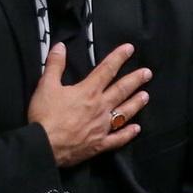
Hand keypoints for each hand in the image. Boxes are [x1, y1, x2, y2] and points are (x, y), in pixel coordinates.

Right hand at [27, 42, 148, 167]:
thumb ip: (54, 65)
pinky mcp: (100, 144)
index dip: (118, 58)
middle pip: (122, 90)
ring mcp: (102, 126)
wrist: (44, 146)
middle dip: (135, 80)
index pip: (106, 70)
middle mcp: (100, 107)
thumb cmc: (45, 116)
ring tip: (146, 96)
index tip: (130, 48)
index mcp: (88, 92)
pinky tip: (137, 129)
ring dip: (136, 103)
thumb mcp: (46, 86)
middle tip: (148, 73)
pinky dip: (128, 134)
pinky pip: (118, 138)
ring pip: (124, 112)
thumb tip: (60, 46)